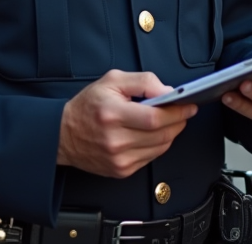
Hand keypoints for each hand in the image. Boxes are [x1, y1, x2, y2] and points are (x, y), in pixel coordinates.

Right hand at [58, 70, 197, 177]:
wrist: (63, 135)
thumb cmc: (88, 105)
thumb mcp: (112, 81)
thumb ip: (143, 81)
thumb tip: (168, 91)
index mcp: (112, 114)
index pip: (154, 118)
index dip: (177, 112)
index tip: (189, 105)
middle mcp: (115, 140)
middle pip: (161, 134)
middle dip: (178, 121)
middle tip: (184, 112)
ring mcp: (118, 159)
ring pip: (160, 148)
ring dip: (171, 134)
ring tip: (170, 121)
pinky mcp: (121, 170)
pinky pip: (151, 158)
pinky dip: (158, 145)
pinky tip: (154, 134)